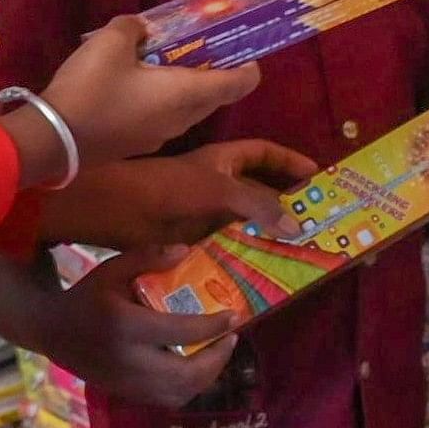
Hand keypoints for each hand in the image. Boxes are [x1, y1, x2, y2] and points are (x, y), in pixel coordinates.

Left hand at [40, 138, 319, 250]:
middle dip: (285, 205)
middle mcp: (215, 185)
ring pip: (244, 224)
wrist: (111, 213)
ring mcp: (203, 215)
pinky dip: (244, 258)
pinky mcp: (191, 243)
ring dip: (266, 236)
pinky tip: (260, 273)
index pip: (263, 154)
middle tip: (316, 224)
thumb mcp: (216, 189)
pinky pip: (226, 249)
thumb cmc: (163, 188)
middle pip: (258, 192)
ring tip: (297, 254)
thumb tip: (297, 224)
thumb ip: (257, 204)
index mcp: (221, 161)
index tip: (317, 176)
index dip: (289, 162)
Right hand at [43, 17, 260, 166]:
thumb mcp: (111, 41)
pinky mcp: (137, 144)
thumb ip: (134, 27)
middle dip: (212, 70)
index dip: (248, 65)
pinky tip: (136, 83)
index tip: (240, 46)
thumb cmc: (92, 89)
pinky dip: (163, 100)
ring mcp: (159, 137)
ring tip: (163, 59)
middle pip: (214, 96)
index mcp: (187, 94)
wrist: (53, 142)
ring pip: (188, 109)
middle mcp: (182, 119)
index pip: (239, 84)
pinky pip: (164, 119)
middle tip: (196, 44)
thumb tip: (141, 29)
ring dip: (185, 86)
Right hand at [45, 251, 243, 403]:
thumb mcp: (112, 268)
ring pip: (178, 392)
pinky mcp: (126, 393)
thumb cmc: (87, 296)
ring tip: (219, 352)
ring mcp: (126, 383)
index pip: (180, 332)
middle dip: (216, 359)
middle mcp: (127, 360)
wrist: (52, 331)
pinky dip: (188, 387)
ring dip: (207, 376)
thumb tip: (187, 251)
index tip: (234, 316)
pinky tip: (197, 367)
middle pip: (185, 373)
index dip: (212, 326)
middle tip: (231, 338)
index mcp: (125, 326)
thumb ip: (149, 256)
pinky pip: (166, 399)